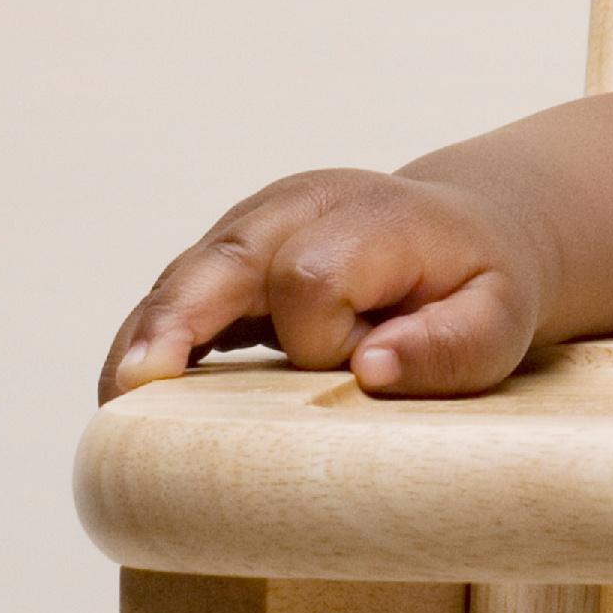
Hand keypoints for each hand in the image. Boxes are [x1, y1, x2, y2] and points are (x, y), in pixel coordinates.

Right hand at [99, 167, 549, 401]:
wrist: (471, 235)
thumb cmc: (480, 288)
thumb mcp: (498, 321)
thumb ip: (448, 347)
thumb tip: (369, 369)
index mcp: (370, 217)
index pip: (311, 277)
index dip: (321, 337)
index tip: (356, 367)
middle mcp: (299, 208)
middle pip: (221, 261)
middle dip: (176, 322)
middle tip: (132, 388)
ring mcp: (254, 227)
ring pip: (181, 279)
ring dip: (146, 340)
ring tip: (114, 405)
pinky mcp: (228, 258)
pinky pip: (173, 298)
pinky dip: (148, 342)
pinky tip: (129, 394)